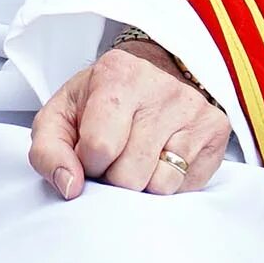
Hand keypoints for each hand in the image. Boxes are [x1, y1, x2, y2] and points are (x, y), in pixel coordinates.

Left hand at [30, 39, 229, 200]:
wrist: (149, 76)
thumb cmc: (99, 101)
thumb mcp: (60, 115)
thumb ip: (47, 152)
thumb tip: (70, 187)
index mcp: (117, 75)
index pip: (99, 147)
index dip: (87, 162)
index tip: (89, 151)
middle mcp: (162, 88)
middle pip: (130, 173)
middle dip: (114, 176)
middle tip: (114, 156)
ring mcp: (194, 110)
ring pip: (160, 184)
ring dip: (141, 183)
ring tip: (136, 156)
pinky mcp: (216, 131)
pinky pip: (186, 185)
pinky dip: (167, 180)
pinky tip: (160, 156)